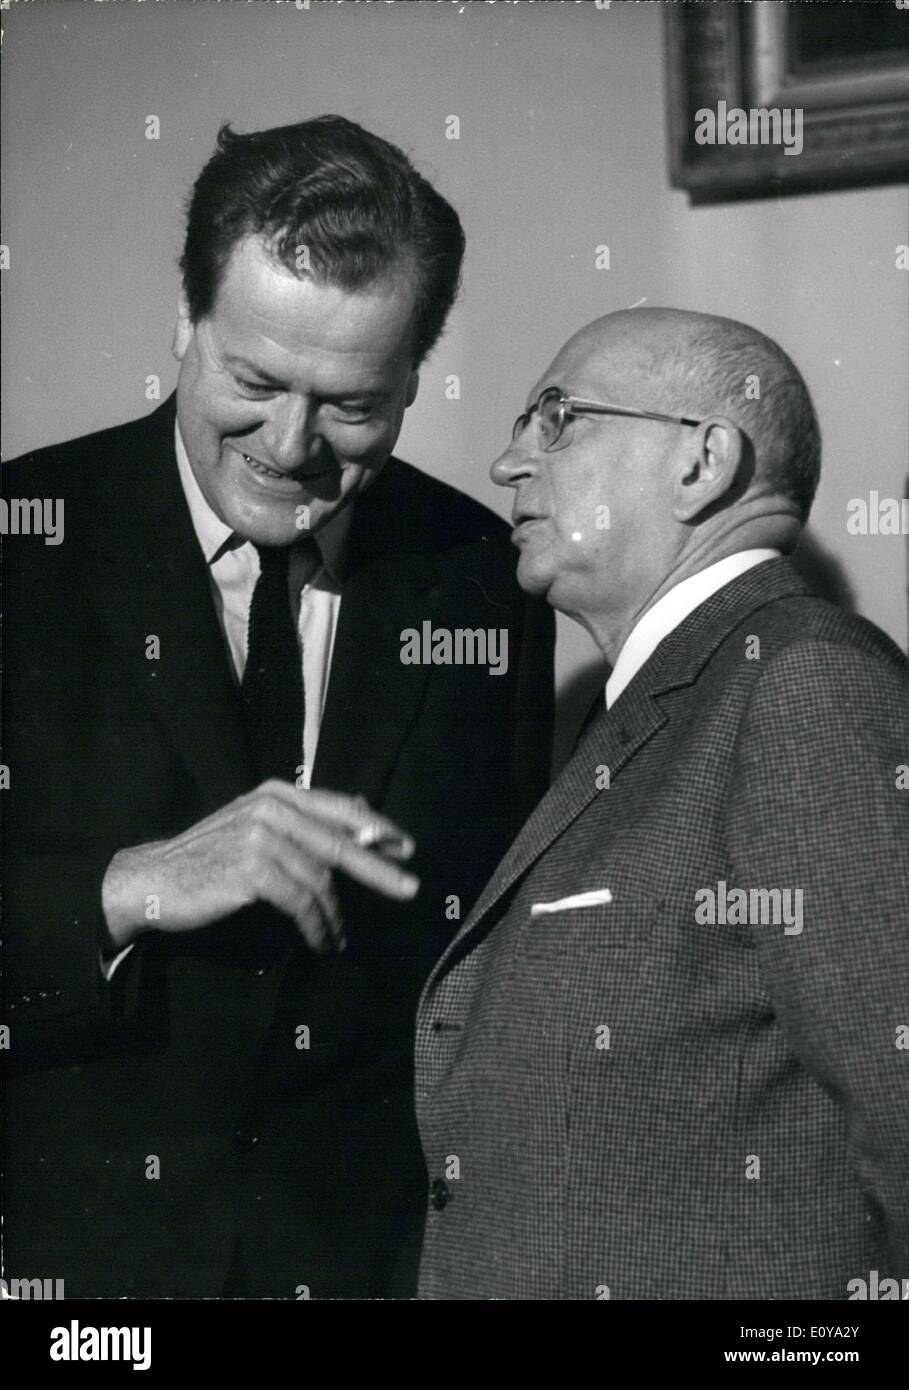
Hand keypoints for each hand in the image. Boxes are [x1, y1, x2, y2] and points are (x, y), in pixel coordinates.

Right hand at [101, 782, 417, 953]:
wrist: (151, 880)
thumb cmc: (208, 858)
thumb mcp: (256, 826)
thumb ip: (302, 822)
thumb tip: (361, 810)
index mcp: (276, 793)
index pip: (339, 808)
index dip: (376, 828)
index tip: (406, 847)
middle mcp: (271, 808)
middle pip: (340, 843)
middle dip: (380, 868)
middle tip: (411, 888)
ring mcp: (261, 837)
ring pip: (321, 881)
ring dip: (336, 917)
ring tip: (340, 939)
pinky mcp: (252, 869)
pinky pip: (301, 903)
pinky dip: (318, 927)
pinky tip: (323, 942)